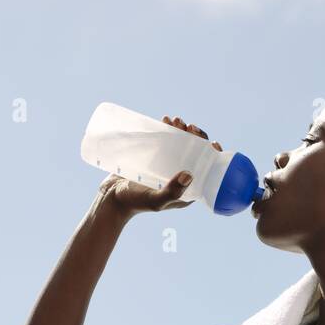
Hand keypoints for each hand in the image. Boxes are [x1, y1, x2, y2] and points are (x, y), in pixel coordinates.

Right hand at [99, 115, 223, 215]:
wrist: (111, 198)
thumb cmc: (135, 203)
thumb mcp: (156, 200)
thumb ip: (172, 191)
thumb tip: (189, 174)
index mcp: (189, 191)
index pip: (208, 171)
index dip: (213, 155)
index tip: (211, 142)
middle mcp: (181, 179)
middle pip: (196, 154)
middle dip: (196, 137)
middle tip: (188, 126)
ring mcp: (168, 168)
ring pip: (182, 146)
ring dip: (183, 131)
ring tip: (175, 120)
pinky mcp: (155, 159)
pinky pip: (167, 143)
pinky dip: (169, 130)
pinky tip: (166, 121)